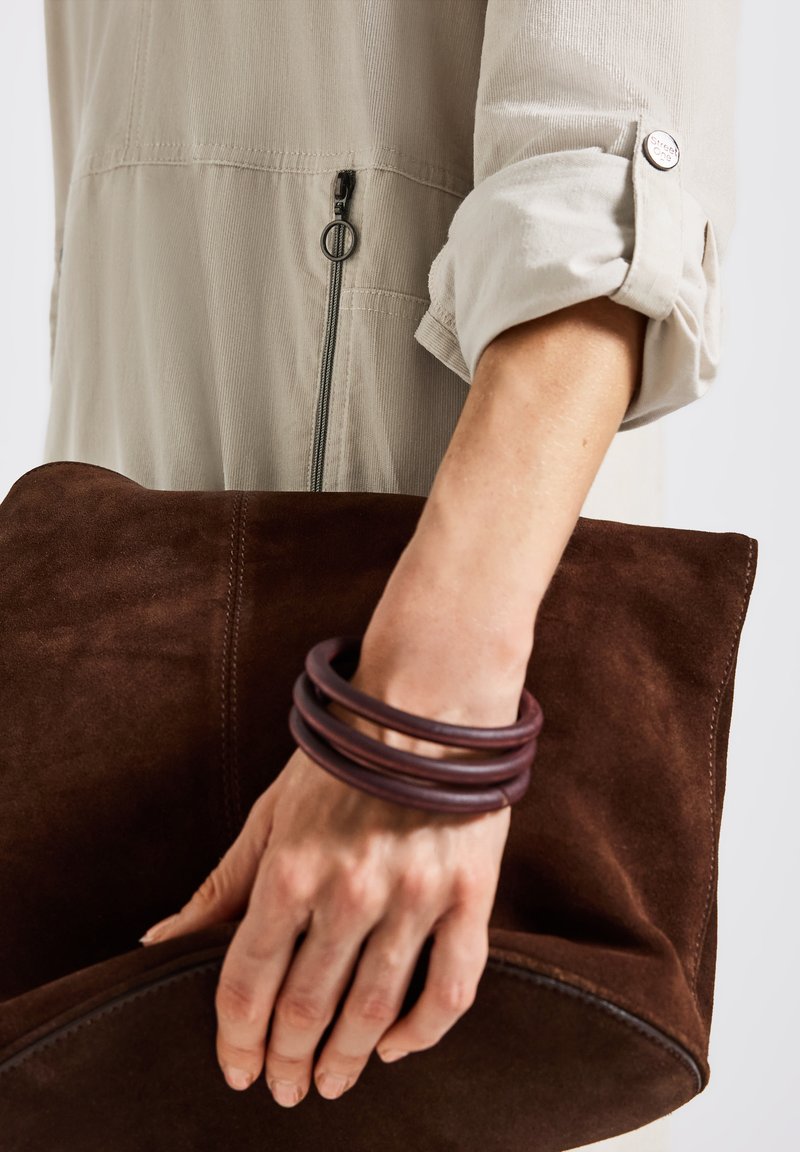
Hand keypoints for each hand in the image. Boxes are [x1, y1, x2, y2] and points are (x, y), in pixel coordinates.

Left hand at [138, 660, 513, 1106]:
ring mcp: (412, 898)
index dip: (237, 1041)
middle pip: (306, 1008)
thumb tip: (159, 943)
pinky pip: (450, 988)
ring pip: (374, 1011)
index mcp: (289, 870)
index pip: (247, 984)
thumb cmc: (341, 760)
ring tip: (330, 1083)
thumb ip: (220, 886)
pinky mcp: (468, 897)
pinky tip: (399, 1048)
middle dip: (287, 1061)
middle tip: (284, 1090)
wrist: (428, 706)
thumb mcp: (269, 815)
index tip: (237, 1072)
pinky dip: (424, 1033)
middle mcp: (348, 892)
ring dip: (346, 1060)